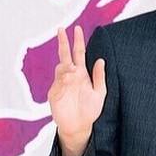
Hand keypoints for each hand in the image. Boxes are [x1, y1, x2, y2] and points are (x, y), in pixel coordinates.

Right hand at [48, 26, 106, 155]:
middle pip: (65, 55)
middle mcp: (70, 76)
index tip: (77, 29)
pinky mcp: (54, 93)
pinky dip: (62, 78)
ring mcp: (61, 84)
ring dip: (66, 66)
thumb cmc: (90, 110)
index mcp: (81, 74)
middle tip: (61, 29)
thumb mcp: (100, 93)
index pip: (79, 54)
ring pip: (61, 68)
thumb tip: (101, 60)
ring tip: (73, 69)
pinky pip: (57, 82)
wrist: (79, 126)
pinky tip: (68, 78)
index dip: (78, 41)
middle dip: (63, 42)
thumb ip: (100, 77)